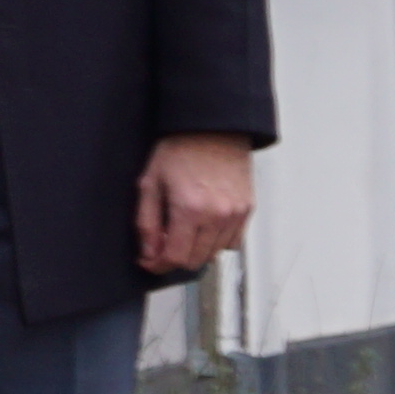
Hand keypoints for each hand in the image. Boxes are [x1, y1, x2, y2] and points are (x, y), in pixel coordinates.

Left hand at [137, 131, 256, 280]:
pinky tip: (203, 228)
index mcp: (190, 209)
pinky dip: (216, 242)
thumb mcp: (150, 183)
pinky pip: (233, 242)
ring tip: (181, 234)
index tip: (148, 260)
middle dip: (174, 258)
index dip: (157, 264)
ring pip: (215, 254)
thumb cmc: (180, 149)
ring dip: (195, 251)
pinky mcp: (247, 209)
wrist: (213, 129)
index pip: (175, 257)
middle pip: (195, 260)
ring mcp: (236, 214)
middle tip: (161, 246)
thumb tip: (148, 252)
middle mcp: (218, 215)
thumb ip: (146, 222)